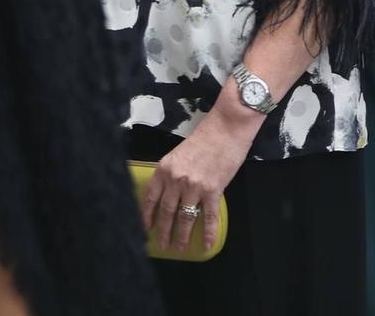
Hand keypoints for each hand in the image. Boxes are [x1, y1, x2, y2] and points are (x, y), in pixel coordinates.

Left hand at [141, 98, 255, 251]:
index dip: (147, 216)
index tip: (146, 229)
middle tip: (162, 245)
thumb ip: (172, 172)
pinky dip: (207, 233)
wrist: (228, 127)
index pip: (150, 198)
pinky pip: (209, 217)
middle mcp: (176, 180)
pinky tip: (206, 244)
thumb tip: (169, 193)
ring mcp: (194, 187)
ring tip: (179, 248)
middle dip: (163, 231)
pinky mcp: (213, 190)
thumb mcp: (179, 153)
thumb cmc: (206, 136)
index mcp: (164, 169)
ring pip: (184, 218)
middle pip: (166, 212)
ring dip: (181, 236)